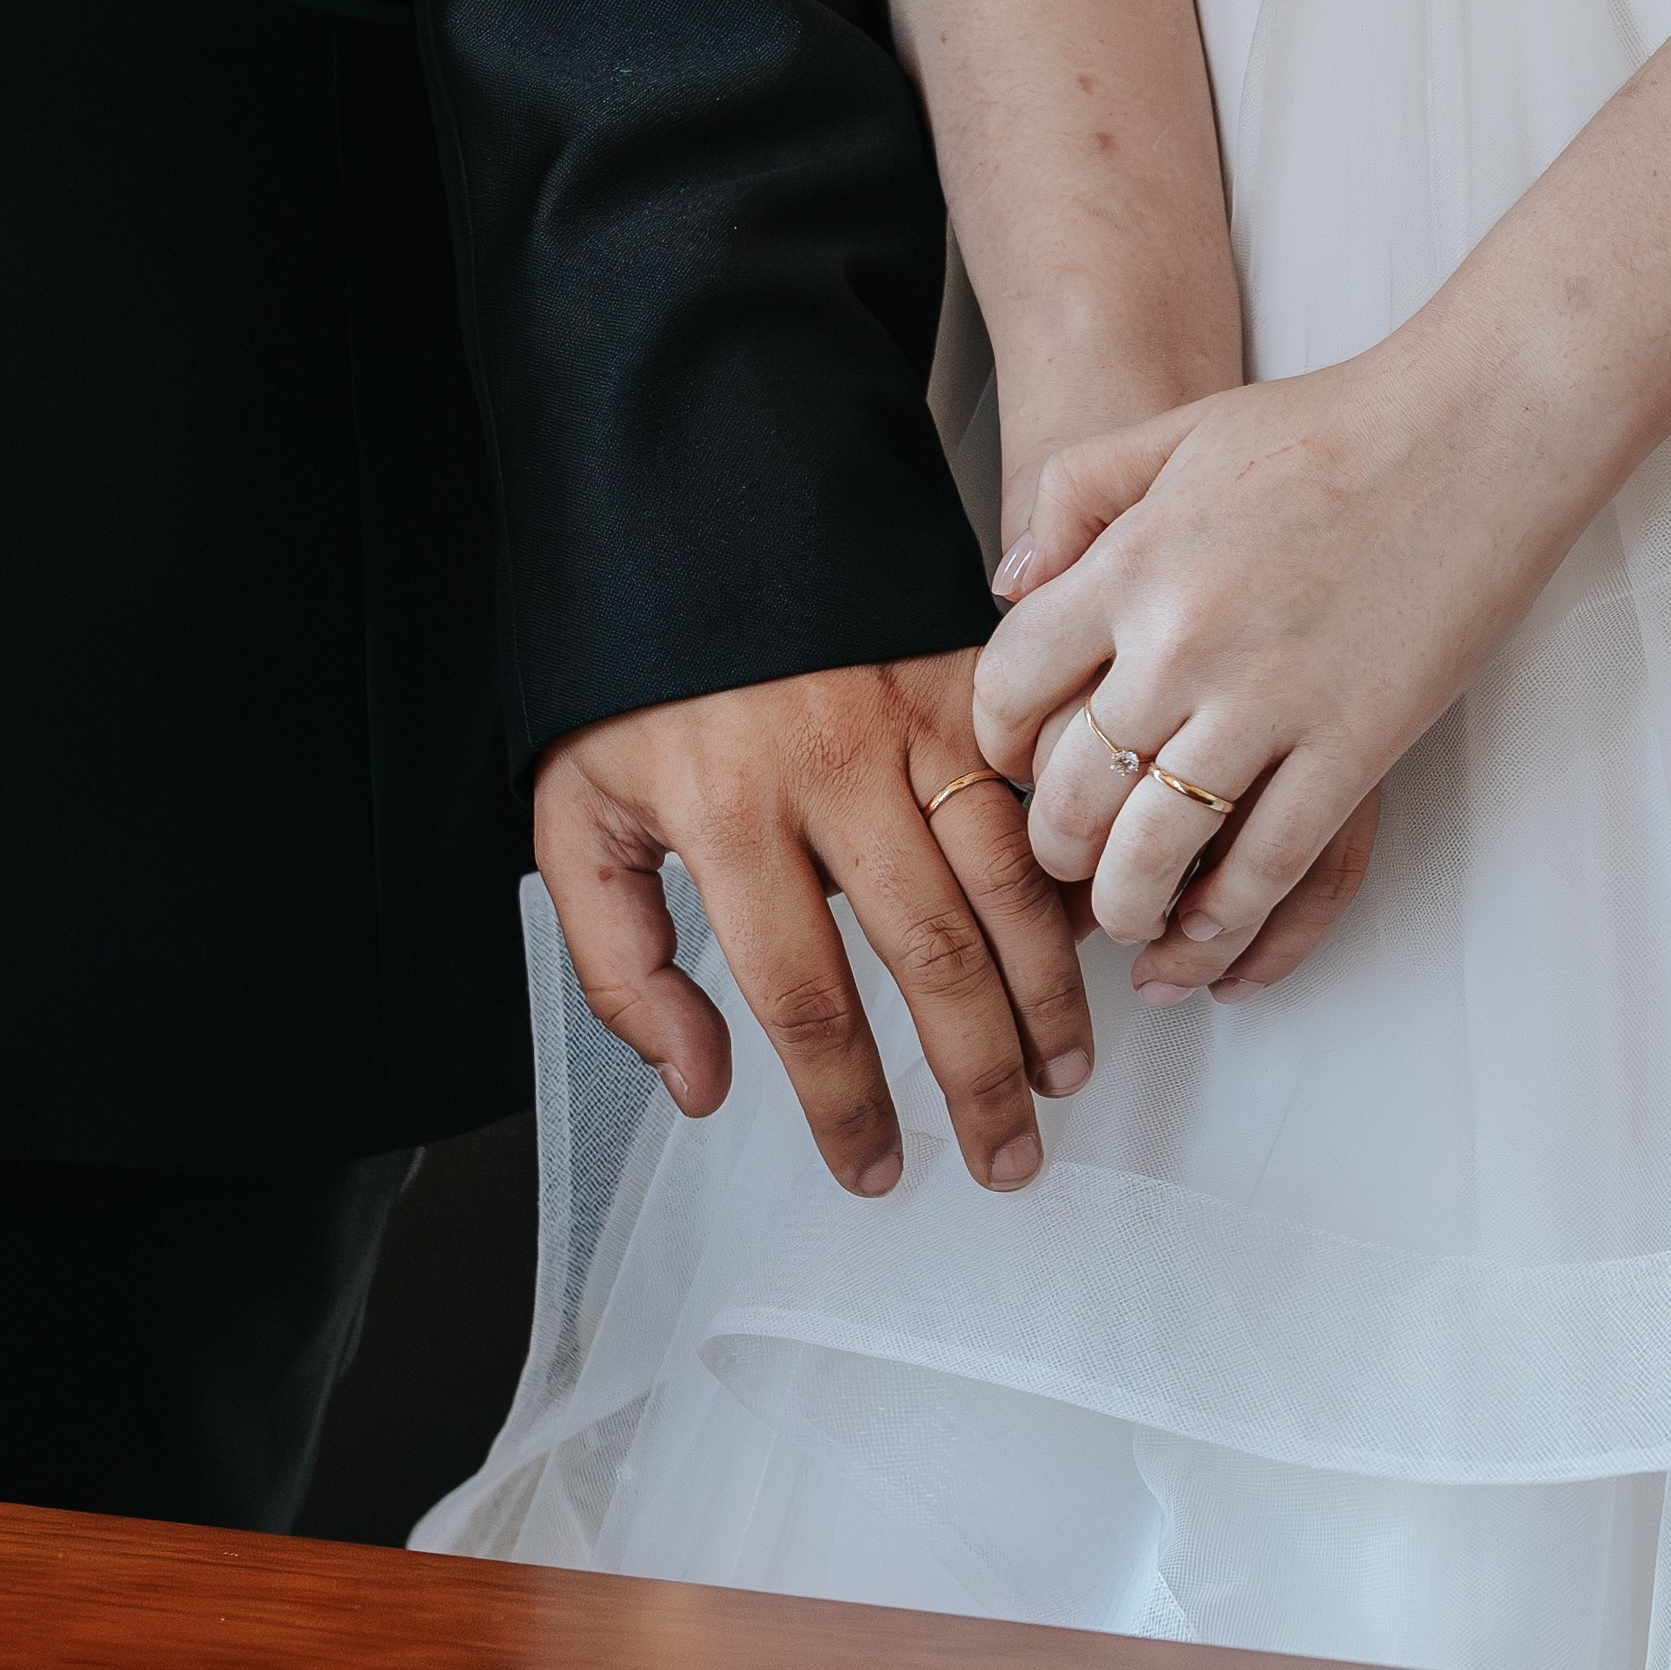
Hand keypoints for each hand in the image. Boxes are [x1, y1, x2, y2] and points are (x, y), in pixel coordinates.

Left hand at [535, 654, 1092, 1196]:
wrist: (686, 500)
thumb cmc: (634, 678)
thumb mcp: (576, 817)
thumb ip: (620, 965)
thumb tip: (698, 1085)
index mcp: (727, 812)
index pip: (805, 1000)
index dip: (848, 1105)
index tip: (873, 1169)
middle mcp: (831, 765)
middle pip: (932, 956)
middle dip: (980, 1077)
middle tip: (1006, 1157)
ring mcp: (912, 711)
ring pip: (1011, 877)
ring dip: (1049, 990)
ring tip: (1065, 1069)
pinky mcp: (966, 669)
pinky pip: (1043, 785)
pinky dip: (1075, 866)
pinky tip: (1094, 934)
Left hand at [976, 316, 1596, 992]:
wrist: (1476, 429)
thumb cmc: (1332, 425)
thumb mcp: (1175, 430)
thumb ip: (1076, 497)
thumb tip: (1010, 585)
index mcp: (1130, 566)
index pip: (1011, 687)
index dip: (999, 743)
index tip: (1014, 765)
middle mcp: (1183, 643)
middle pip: (1071, 790)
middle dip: (1053, 847)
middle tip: (1064, 861)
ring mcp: (1271, 702)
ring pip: (1156, 850)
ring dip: (1129, 902)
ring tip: (1127, 912)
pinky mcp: (1355, 745)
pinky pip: (1269, 864)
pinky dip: (1228, 917)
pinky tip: (1211, 933)